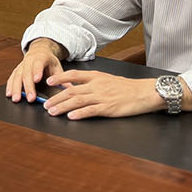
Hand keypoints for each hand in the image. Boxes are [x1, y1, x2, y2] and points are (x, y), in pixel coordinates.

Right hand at [6, 38, 64, 101]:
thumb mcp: (57, 67)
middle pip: (26, 73)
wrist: (39, 51)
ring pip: (17, 76)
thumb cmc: (49, 61)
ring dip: (16, 88)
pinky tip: (9, 94)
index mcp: (41, 58)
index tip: (37, 79)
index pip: (38, 64)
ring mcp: (21, 65)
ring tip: (16, 99)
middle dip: (28, 86)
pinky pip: (12, 78)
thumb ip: (62, 78)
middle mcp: (29, 61)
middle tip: (30, 98)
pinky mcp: (16, 70)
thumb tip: (70, 89)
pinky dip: (10, 86)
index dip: (37, 71)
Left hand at [39, 70, 168, 119]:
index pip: (74, 75)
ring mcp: (102, 96)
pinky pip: (91, 110)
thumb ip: (94, 82)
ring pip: (77, 100)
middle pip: (72, 91)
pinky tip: (71, 116)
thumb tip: (79, 87)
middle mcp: (97, 85)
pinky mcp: (108, 108)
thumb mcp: (109, 80)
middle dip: (56, 98)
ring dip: (63, 106)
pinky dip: (79, 113)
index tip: (50, 81)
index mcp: (97, 76)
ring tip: (52, 111)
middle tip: (46, 104)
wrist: (145, 92)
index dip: (60, 78)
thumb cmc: (128, 88)